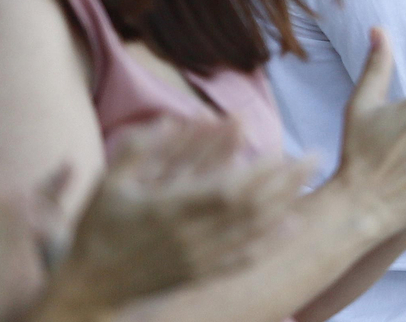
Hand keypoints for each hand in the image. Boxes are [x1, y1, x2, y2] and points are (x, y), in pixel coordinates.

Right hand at [48, 117, 311, 313]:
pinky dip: (270, 241)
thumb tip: (176, 118)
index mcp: (171, 209)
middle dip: (288, 181)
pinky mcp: (200, 274)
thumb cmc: (98, 228)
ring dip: (286, 205)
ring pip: (253, 232)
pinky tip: (291, 225)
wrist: (89, 287)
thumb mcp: (109, 180)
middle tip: (316, 156)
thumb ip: (142, 147)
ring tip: (310, 182)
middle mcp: (192, 236)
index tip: (285, 149)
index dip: (263, 171)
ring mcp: (198, 260)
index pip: (230, 189)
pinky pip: (243, 258)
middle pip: (253, 208)